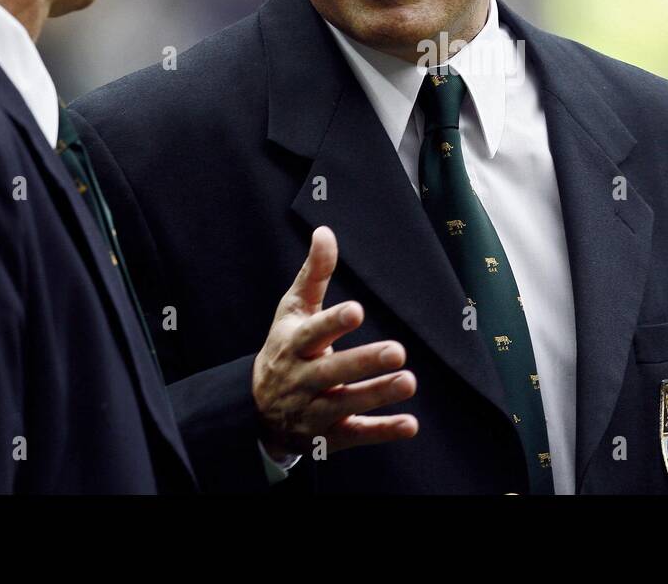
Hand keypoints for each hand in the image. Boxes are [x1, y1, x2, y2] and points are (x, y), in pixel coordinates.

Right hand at [252, 225, 418, 458]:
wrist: (257, 410)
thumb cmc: (285, 347)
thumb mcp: (293, 310)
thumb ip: (313, 274)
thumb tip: (325, 231)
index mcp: (294, 344)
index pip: (313, 333)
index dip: (333, 323)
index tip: (356, 310)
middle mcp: (302, 379)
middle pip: (332, 371)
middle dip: (363, 362)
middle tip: (398, 350)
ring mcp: (314, 410)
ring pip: (346, 404)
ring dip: (377, 394)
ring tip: (409, 381)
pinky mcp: (328, 436)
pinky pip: (356, 434)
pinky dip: (383, 432)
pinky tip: (411, 424)